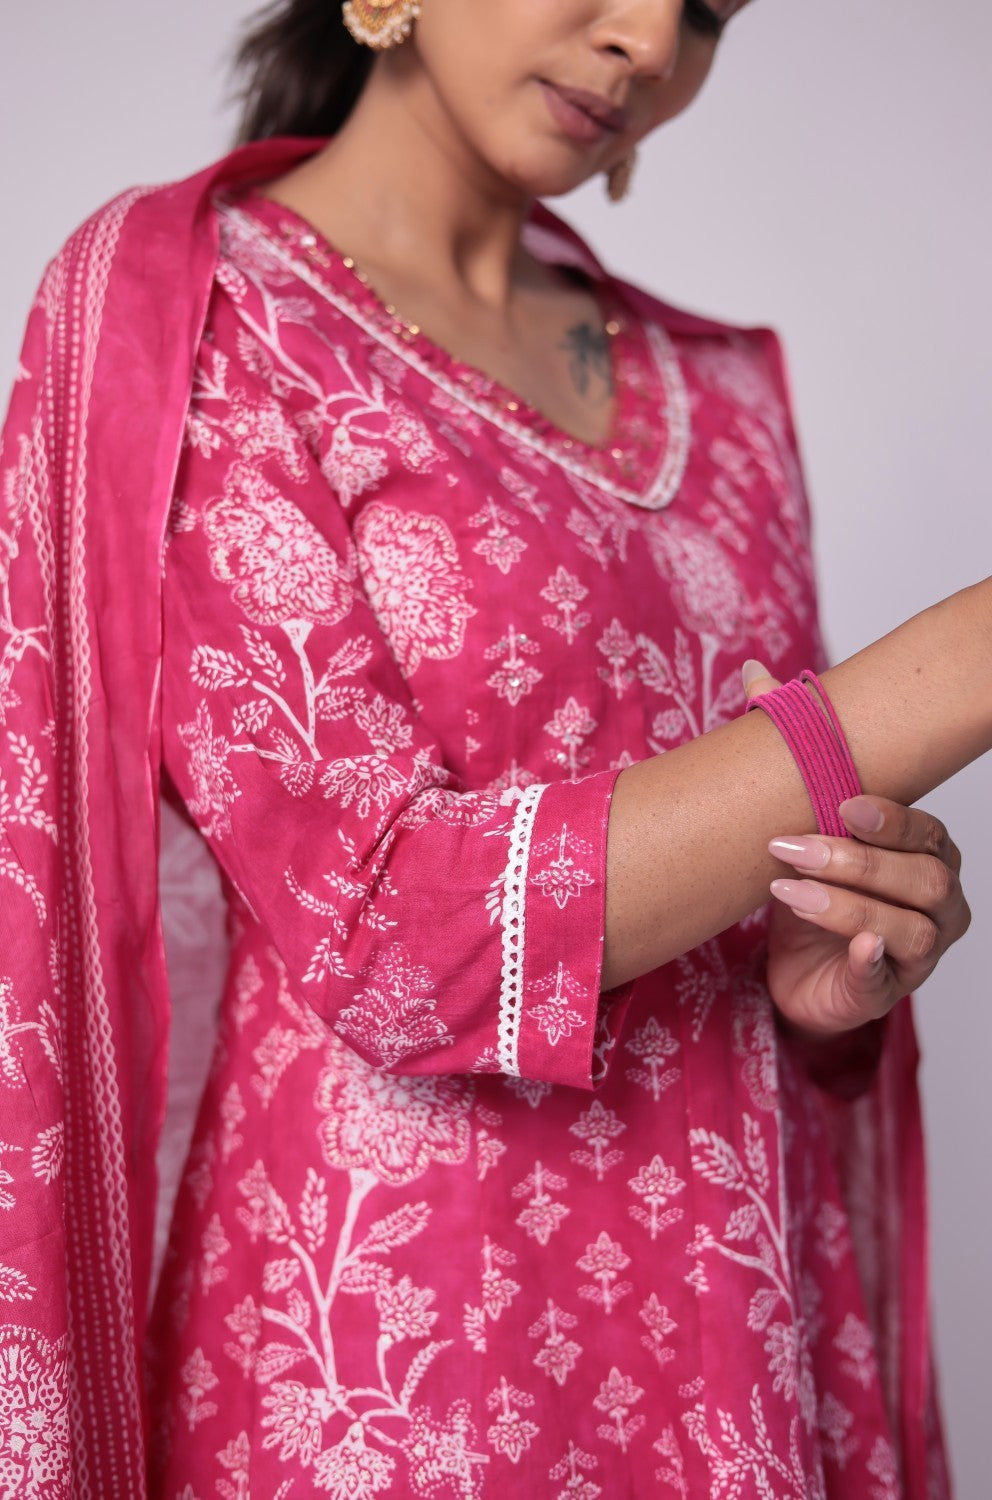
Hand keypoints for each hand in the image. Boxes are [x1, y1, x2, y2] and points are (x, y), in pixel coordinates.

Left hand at [744, 662, 971, 1034]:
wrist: (794, 970)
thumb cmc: (810, 890)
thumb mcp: (799, 821)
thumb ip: (791, 751)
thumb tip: (755, 674)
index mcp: (925, 851)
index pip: (924, 830)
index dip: (888, 817)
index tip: (841, 803)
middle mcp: (938, 899)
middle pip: (921, 876)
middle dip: (856, 860)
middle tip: (789, 847)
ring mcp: (920, 950)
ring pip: (907, 926)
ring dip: (847, 904)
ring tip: (785, 890)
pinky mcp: (889, 991)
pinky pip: (889, 976)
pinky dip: (871, 960)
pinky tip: (852, 947)